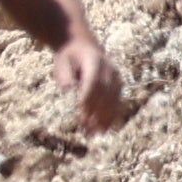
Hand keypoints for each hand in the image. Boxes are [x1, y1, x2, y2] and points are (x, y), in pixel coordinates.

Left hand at [55, 17, 137, 131]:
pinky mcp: (119, 86)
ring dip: (106, 118)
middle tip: (88, 130)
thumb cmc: (69, 58)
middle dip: (97, 113)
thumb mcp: (62, 62)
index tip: (82, 116)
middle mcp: (110, 70)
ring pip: (114, 101)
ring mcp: (117, 78)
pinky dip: (112, 117)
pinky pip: (118, 103)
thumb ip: (65, 76)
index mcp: (94, 60)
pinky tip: (105, 129)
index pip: (93, 82)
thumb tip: (69, 91)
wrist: (84, 47)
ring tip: (96, 134)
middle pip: (105, 94)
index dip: (89, 99)